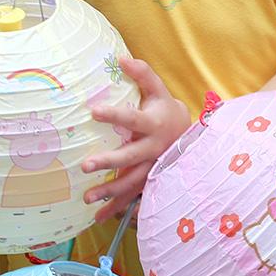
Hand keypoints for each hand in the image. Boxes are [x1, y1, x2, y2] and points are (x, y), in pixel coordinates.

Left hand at [80, 58, 192, 219]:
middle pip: (130, 156)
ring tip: (87, 198)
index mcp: (154, 124)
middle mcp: (154, 149)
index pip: (132, 118)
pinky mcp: (150, 182)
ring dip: (110, 191)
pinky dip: (116, 209)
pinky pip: (133, 197)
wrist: (190, 137)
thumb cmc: (166, 110)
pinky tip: (97, 218)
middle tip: (86, 165)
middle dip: (109, 162)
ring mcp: (153, 168)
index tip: (94, 110)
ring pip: (131, 182)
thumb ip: (143, 74)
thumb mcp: (159, 90)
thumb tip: (121, 57)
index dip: (115, 114)